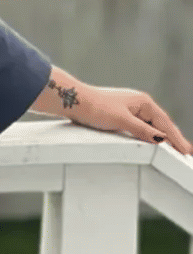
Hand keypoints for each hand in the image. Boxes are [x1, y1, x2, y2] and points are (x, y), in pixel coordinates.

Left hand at [69, 86, 192, 156]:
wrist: (72, 100)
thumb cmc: (95, 107)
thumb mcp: (122, 121)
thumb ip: (142, 130)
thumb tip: (162, 138)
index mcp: (143, 102)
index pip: (165, 124)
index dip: (177, 139)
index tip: (187, 152)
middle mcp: (139, 103)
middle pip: (161, 124)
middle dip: (174, 138)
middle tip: (186, 153)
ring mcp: (130, 108)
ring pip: (151, 125)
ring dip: (162, 137)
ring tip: (175, 150)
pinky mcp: (120, 114)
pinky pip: (141, 126)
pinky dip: (149, 135)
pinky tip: (152, 141)